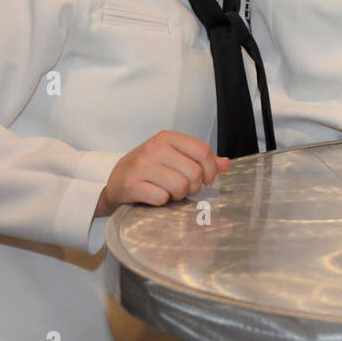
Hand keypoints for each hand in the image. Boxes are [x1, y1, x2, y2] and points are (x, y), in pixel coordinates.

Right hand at [94, 131, 229, 218]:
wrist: (114, 180)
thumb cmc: (149, 169)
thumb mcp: (174, 157)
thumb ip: (201, 160)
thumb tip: (227, 164)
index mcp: (167, 138)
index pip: (203, 151)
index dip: (211, 170)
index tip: (207, 180)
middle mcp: (154, 148)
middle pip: (193, 172)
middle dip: (194, 187)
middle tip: (184, 189)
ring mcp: (141, 166)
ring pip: (179, 186)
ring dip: (179, 195)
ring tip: (170, 193)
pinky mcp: (130, 184)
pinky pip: (161, 198)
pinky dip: (162, 202)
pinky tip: (155, 196)